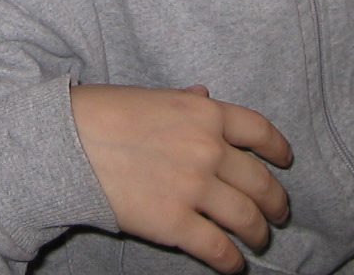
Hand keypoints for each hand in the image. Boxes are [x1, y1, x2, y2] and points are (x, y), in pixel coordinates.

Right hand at [70, 83, 291, 272]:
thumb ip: (186, 101)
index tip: (284, 161)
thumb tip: (206, 96)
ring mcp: (194, 187)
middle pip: (259, 180)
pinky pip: (217, 248)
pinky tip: (234, 265)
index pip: (258, 131)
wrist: (68, 143)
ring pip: (246, 217)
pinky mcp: (175, 223)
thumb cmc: (103, 113)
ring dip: (258, 232)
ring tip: (259, 239)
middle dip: (274, 201)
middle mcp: (208, 149)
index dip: (278, 149)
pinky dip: (232, 261)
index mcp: (204, 114)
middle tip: (277, 213)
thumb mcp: (152, 96)